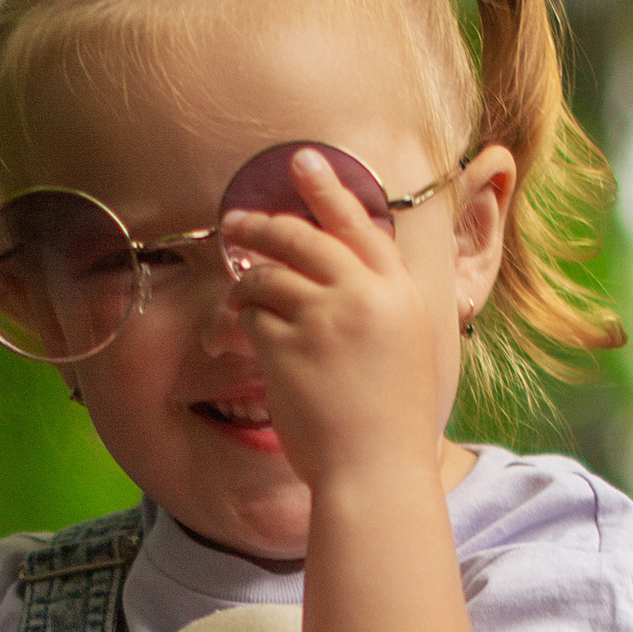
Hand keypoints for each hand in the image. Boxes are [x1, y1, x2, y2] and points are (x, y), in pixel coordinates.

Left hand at [218, 149, 449, 496]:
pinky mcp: (288, 346)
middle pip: (305, 237)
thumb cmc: (391, 424)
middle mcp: (366, 296)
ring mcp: (326, 318)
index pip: (362, 225)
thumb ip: (379, 306)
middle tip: (236, 222)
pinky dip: (234, 323)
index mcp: (402, 294)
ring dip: (243, 282)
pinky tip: (226, 336)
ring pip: (268, 274)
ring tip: (232, 297)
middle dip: (264, 225)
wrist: (376, 471)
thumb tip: (340, 274)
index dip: (328, 188)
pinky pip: (250, 316)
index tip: (301, 160)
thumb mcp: (406, 350)